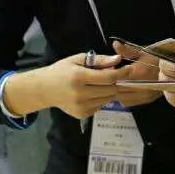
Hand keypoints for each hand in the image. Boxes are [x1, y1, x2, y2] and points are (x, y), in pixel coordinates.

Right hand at [4, 52, 146, 119]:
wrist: (44, 89)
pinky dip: (101, 99)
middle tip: (114, 76)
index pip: (108, 77)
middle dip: (116, 82)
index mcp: (79, 77)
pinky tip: (92, 93)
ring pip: (108, 99)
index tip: (130, 69)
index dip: (122, 73)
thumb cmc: (62, 71)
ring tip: (100, 84)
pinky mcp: (82, 114)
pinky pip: (101, 106)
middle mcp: (80, 94)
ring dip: (109, 91)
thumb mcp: (78, 59)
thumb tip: (118, 60)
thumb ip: (99, 60)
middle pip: (111, 89)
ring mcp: (81, 106)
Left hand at [100, 41, 167, 108]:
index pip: (116, 78)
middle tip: (105, 80)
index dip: (108, 76)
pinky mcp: (145, 100)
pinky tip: (122, 90)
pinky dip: (122, 97)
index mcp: (137, 73)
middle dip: (110, 85)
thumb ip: (128, 50)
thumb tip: (115, 45)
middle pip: (116, 90)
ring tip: (113, 85)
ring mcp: (143, 95)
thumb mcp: (144, 51)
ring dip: (115, 92)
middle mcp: (139, 86)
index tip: (104, 72)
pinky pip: (128, 102)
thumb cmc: (159, 59)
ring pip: (121, 98)